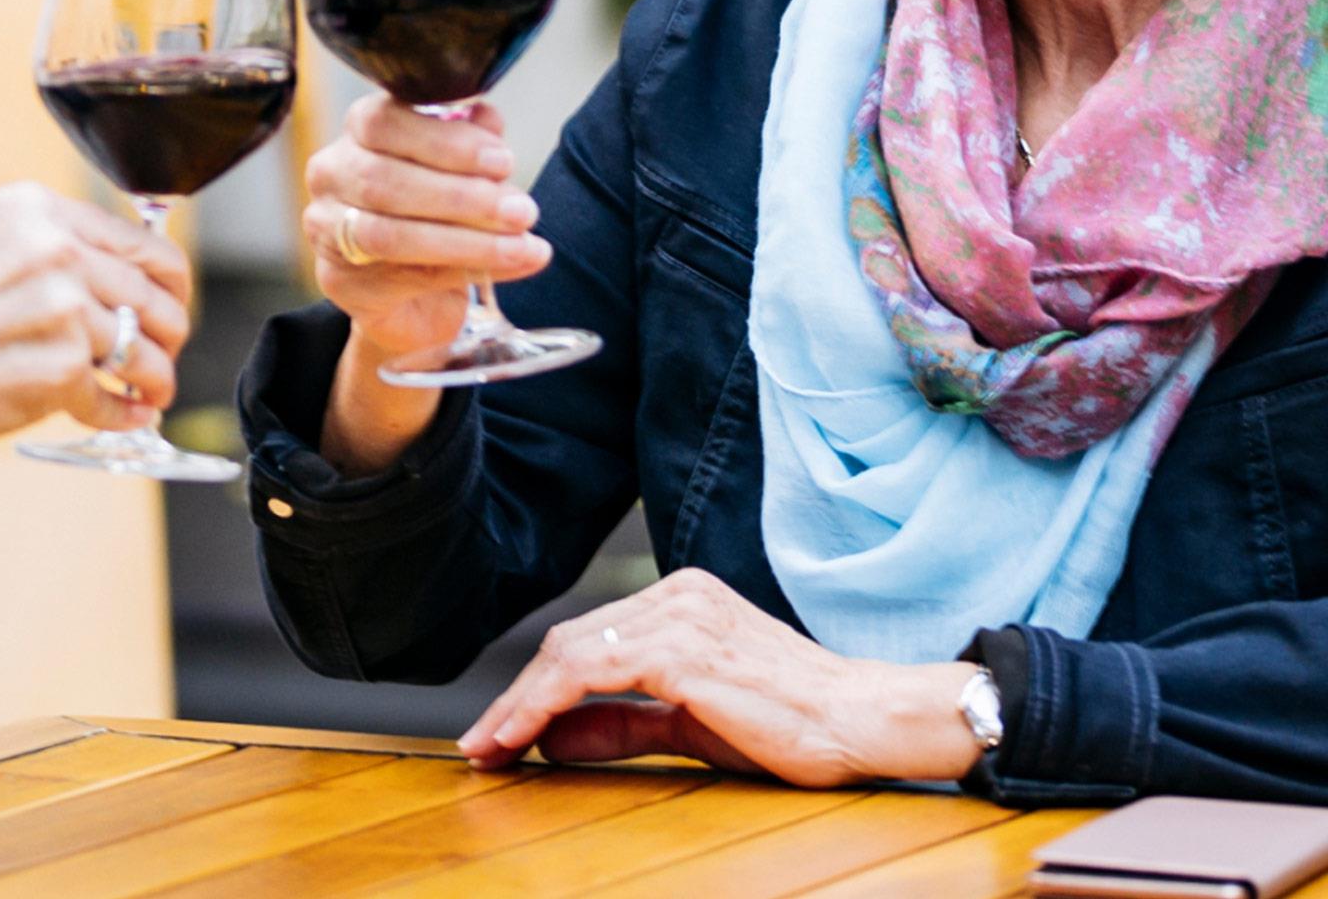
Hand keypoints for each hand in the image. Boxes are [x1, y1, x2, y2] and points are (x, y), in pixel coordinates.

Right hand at [0, 181, 192, 456]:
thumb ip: (56, 249)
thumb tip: (128, 277)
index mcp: (37, 211)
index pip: (144, 243)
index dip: (171, 283)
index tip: (172, 304)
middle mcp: (52, 251)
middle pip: (153, 298)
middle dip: (168, 335)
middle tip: (161, 356)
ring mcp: (58, 309)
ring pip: (142, 351)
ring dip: (153, 379)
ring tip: (149, 392)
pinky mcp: (58, 369)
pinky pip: (114, 397)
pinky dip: (124, 413)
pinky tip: (124, 414)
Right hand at [303, 94, 549, 362]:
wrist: (414, 293)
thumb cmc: (436, 214)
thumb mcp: (463, 170)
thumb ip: (473, 144)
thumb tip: (490, 120)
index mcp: (359, 133)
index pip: (383, 122)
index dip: (444, 141)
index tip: (502, 161)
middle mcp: (332, 175)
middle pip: (383, 180)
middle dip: (461, 196)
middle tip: (521, 211)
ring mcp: (327, 229)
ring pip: (389, 234)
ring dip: (465, 240)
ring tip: (520, 245)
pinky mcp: (339, 280)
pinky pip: (401, 277)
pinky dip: (460, 272)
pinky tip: (505, 267)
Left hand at [456, 569, 984, 786]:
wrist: (866, 721)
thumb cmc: (792, 724)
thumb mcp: (687, 724)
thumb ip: (621, 725)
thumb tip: (552, 738)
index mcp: (681, 599)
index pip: (586, 637)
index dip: (533, 686)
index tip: (498, 732)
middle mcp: (676, 595)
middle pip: (569, 641)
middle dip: (515, 697)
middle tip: (479, 746)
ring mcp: (679, 617)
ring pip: (570, 653)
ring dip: (519, 704)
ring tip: (489, 748)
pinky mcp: (684, 649)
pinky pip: (591, 671)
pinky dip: (546, 703)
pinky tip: (524, 737)